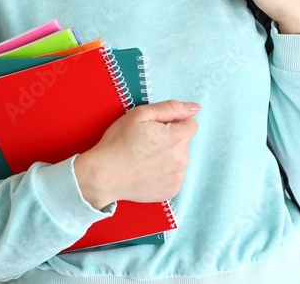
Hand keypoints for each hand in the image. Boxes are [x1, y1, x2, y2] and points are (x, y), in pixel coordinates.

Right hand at [74, 100, 199, 209]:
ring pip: (179, 160)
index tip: (157, 128)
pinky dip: (164, 173)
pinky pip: (174, 176)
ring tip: (145, 158)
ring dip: (168, 157)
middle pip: (184, 142)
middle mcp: (181, 159)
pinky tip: (147, 171)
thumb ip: (171, 108)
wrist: (104, 175)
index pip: (191, 125)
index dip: (174, 123)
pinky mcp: (171, 191)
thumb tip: (195, 107)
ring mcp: (177, 177)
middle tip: (147, 143)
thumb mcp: (141, 115)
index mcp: (177, 138)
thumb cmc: (119, 142)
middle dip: (170, 139)